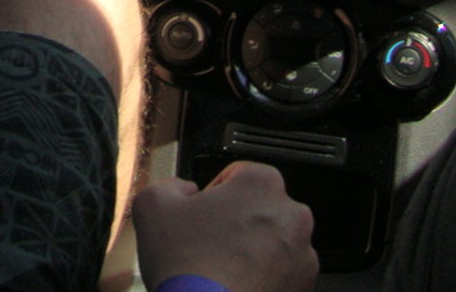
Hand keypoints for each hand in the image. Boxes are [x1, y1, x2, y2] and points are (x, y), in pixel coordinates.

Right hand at [133, 164, 317, 291]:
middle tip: (207, 245)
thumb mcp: (151, 205)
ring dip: (251, 251)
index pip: (235, 175)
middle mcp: (292, 215)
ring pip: (272, 242)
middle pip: (257, 208)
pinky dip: (262, 278)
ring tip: (220, 271)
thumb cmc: (186, 266)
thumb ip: (171, 184)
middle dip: (235, 223)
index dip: (211, 195)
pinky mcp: (304, 288)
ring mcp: (303, 255)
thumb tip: (185, 191)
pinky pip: (280, 274)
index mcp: (261, 183)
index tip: (200, 216)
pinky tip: (235, 287)